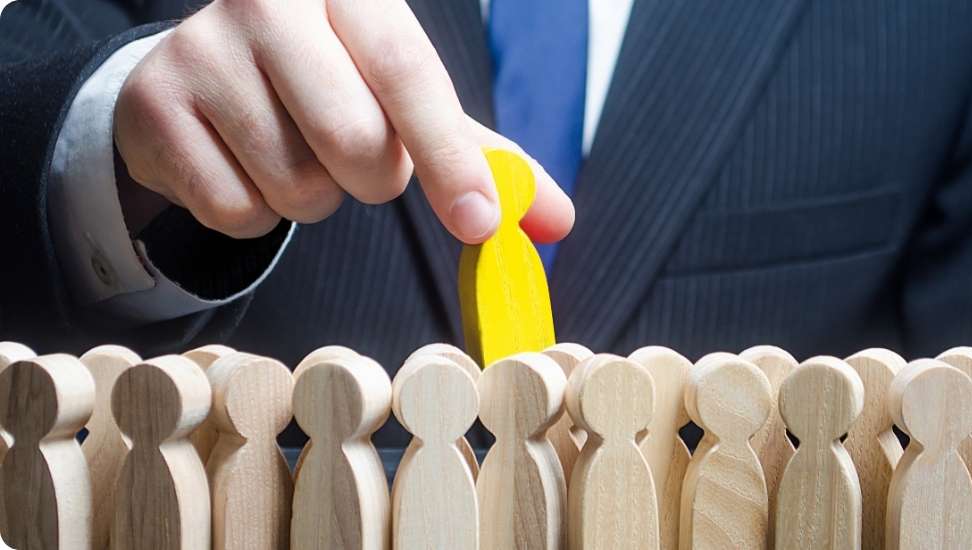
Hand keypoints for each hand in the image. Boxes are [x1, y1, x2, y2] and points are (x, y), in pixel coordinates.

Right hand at [114, 0, 573, 243]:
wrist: (204, 71)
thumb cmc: (324, 81)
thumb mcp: (402, 97)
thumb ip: (479, 153)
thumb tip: (555, 219)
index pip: (408, 72)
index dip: (450, 156)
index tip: (481, 221)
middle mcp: (268, 3)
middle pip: (356, 142)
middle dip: (373, 178)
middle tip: (355, 154)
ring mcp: (201, 52)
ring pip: (298, 187)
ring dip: (315, 196)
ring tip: (293, 149)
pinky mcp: (155, 109)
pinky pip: (239, 213)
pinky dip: (258, 211)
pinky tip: (245, 165)